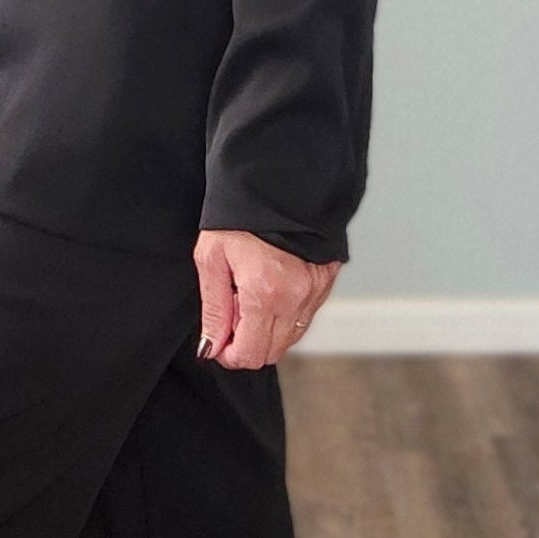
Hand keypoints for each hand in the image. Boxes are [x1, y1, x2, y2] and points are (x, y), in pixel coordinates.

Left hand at [193, 228, 340, 369]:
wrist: (274, 181)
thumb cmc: (238, 216)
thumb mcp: (211, 259)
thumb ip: (213, 309)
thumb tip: (211, 347)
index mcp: (265, 294)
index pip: (251, 354)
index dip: (229, 355)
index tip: (218, 343)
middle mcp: (296, 297)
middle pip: (272, 352)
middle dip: (247, 342)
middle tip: (233, 313)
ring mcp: (316, 290)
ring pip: (291, 336)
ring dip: (268, 329)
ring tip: (251, 296)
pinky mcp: (327, 280)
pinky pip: (306, 315)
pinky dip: (287, 313)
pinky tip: (271, 287)